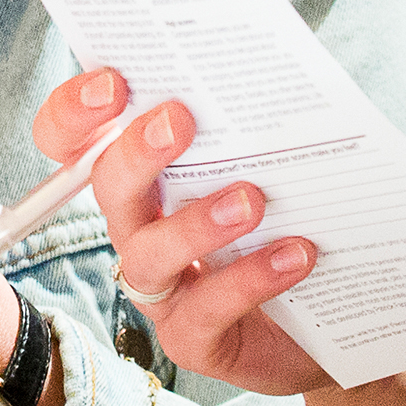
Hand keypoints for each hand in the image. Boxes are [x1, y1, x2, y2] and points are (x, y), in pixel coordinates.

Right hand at [33, 67, 387, 405]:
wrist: (331, 321)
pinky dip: (250, 278)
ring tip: (252, 199)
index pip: (75, 142)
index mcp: (143, 179)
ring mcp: (161, 288)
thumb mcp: (272, 164)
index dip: (74, 113)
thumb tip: (270, 67)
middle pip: (107, 187)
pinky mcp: (192, 338)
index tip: (112, 81)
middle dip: (135, 152)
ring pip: (149, 253)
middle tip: (178, 119)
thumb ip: (254, 123)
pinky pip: (206, 309)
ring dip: (194, 223)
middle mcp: (138, 229)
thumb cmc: (292, 223)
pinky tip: (296, 253)